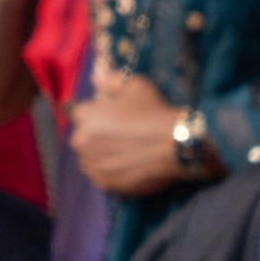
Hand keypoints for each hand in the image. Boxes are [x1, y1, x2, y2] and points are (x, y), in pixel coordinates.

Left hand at [72, 68, 197, 196]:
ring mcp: (92, 164)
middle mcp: (81, 140)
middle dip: (98, 138)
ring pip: (91, 159)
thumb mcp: (136, 86)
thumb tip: (95, 78)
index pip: (82, 115)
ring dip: (103, 156)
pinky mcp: (105, 182)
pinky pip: (101, 176)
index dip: (100, 117)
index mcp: (84, 115)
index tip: (117, 120)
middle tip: (125, 138)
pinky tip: (129, 166)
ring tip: (128, 153)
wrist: (178, 144)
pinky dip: (112, 172)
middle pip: (84, 139)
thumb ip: (111, 80)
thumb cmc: (156, 112)